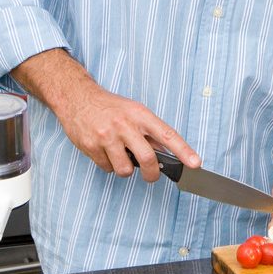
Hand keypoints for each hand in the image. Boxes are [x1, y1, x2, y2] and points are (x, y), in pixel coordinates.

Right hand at [11, 48, 200, 180]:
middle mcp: (125, 125)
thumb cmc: (109, 107)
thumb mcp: (133, 111)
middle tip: (152, 175)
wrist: (77, 98)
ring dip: (125, 169)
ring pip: (125, 169)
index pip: (167, 135)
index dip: (183, 151)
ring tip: (120, 155)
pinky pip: (107, 168)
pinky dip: (108, 164)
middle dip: (152, 173)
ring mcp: (107, 136)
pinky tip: (104, 151)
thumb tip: (168, 154)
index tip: (195, 164)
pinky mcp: (91, 146)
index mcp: (140, 114)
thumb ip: (149, 132)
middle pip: (147, 159)